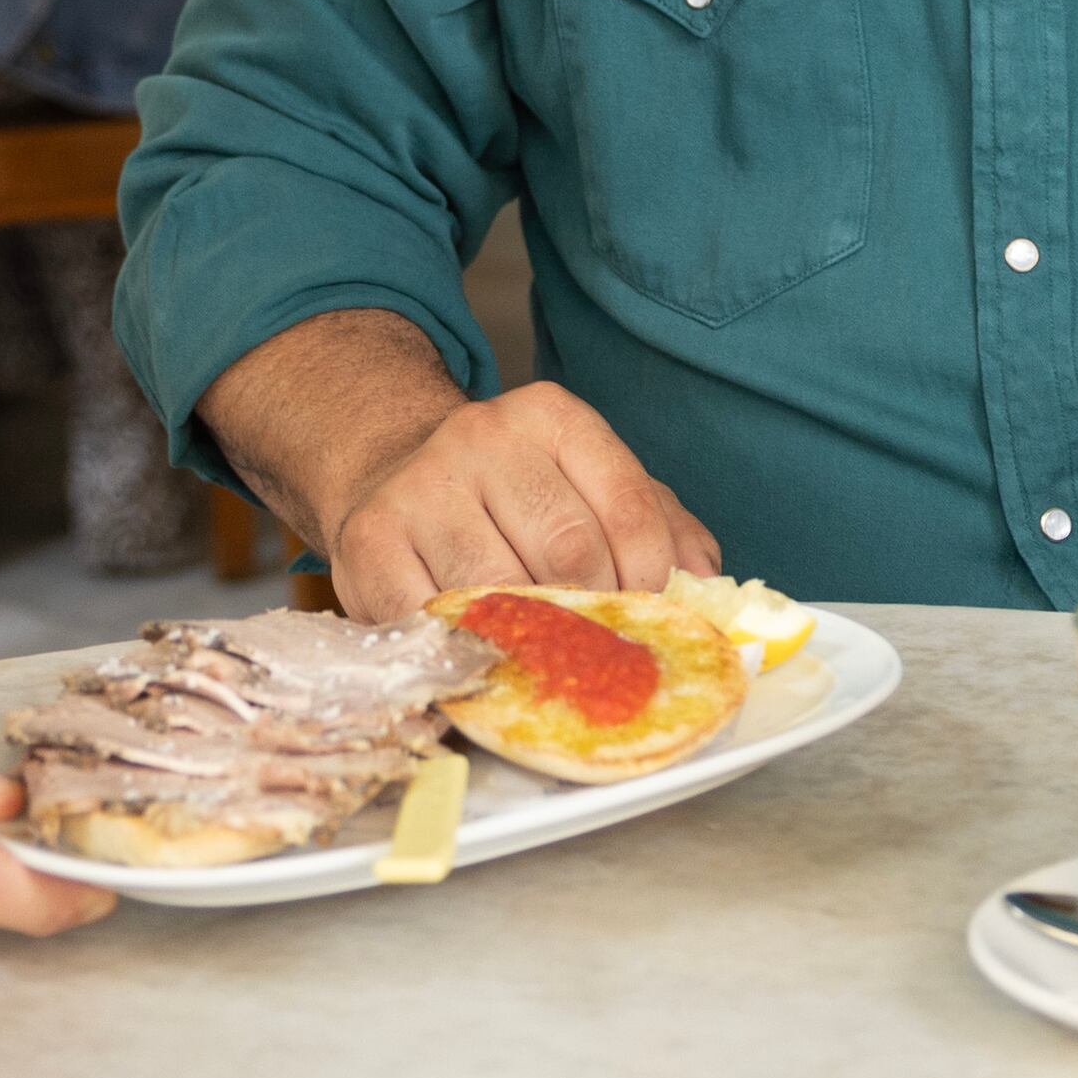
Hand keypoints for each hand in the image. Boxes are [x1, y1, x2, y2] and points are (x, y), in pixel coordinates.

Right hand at [318, 379, 719, 623]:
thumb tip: (706, 583)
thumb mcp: (591, 488)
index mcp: (552, 418)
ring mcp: (422, 484)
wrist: (391, 475)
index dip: (650, 577)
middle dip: (592, 613)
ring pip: (499, 589)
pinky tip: (477, 656)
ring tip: (540, 660)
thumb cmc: (510, 498)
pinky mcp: (370, 538)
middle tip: (596, 650)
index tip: (648, 614)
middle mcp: (484, 436)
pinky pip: (429, 616)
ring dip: (527, 640)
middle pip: (568, 551)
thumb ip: (658, 526)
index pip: (626, 505)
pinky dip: (460, 651)